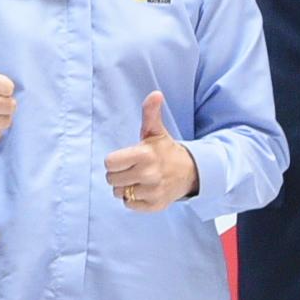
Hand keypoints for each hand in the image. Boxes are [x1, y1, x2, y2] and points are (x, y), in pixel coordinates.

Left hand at [105, 88, 197, 209]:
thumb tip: (155, 94)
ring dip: (125, 187)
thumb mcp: (156, 132)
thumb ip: (150, 113)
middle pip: (111, 180)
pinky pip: (129, 205)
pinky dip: (133, 199)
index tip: (125, 158)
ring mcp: (152, 192)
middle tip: (132, 169)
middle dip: (119, 174)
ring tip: (139, 179)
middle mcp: (148, 175)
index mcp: (145, 155)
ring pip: (119, 193)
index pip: (109, 163)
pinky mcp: (155, 205)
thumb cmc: (165, 151)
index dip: (115, 161)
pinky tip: (144, 190)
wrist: (189, 173)